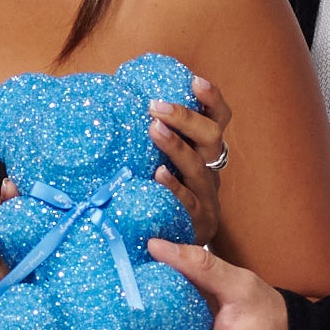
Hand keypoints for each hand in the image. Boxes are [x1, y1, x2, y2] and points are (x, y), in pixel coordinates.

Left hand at [149, 77, 232, 245]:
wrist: (177, 248)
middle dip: (185, 118)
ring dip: (177, 146)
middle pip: (211, 138)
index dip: (211, 99)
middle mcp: (211, 170)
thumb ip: (150, 137)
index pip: (218, 119)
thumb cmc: (160, 194)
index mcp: (205, 152)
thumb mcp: (159, 162)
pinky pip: (188, 203)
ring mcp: (207, 197)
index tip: (194, 81)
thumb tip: (111, 100)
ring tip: (154, 129)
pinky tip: (158, 175)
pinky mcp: (198, 223)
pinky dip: (174, 187)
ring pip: (199, 168)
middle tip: (155, 105)